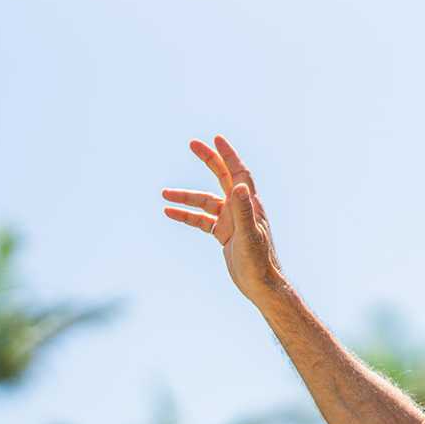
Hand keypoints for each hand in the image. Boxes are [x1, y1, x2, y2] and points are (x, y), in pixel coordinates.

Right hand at [161, 135, 284, 304]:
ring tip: (164, 194)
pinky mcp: (223, 234)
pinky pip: (201, 220)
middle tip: (192, 143)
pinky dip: (186, 215)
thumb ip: (243, 210)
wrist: (261, 285)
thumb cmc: (259, 261)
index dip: (229, 155)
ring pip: (205, 202)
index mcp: (249, 205)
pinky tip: (168, 212)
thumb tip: (238, 185)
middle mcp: (240, 209)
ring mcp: (231, 221)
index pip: (239, 173)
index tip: (216, 139)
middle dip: (208, 160)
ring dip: (186, 197)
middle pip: (222, 178)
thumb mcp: (248, 235)